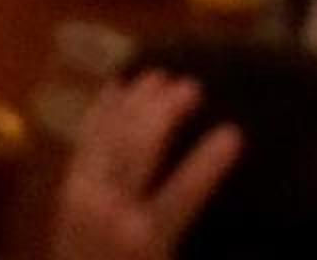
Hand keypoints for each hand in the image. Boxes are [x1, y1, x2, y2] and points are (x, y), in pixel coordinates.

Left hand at [51, 71, 240, 259]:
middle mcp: (111, 209)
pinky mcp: (68, 185)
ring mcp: (84, 193)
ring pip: (109, 136)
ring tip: (159, 77)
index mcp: (147, 238)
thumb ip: (197, 238)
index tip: (235, 133)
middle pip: (138, 150)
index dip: (208, 163)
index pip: (183, 193)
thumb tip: (248, 226)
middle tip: (192, 85)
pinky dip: (101, 110)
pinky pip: (85, 139)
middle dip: (165, 114)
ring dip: (134, 103)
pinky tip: (115, 88)